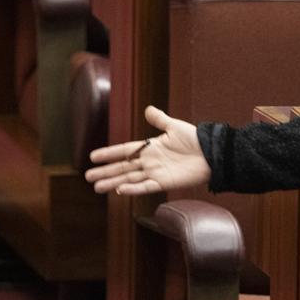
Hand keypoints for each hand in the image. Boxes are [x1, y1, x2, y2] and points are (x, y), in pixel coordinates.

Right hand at [85, 106, 210, 194]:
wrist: (211, 154)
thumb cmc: (195, 139)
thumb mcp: (174, 126)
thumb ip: (160, 120)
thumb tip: (148, 109)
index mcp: (150, 147)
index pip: (124, 151)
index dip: (109, 154)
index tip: (92, 156)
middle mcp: (149, 161)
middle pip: (122, 167)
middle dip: (105, 172)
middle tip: (88, 177)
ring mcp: (155, 173)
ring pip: (129, 179)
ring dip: (113, 182)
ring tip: (97, 188)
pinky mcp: (164, 182)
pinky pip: (145, 186)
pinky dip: (133, 189)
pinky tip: (120, 190)